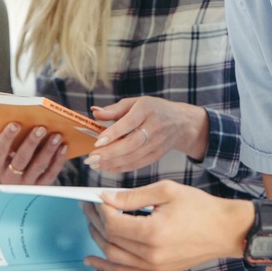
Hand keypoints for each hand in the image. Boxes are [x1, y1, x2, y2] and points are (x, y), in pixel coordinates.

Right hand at [0, 123, 65, 184]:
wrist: (15, 185)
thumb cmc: (10, 160)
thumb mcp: (5, 153)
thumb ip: (11, 140)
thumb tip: (27, 120)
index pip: (0, 150)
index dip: (7, 137)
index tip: (15, 124)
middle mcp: (9, 178)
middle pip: (20, 159)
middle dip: (31, 142)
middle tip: (41, 128)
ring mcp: (26, 185)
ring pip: (38, 166)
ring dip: (48, 149)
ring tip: (56, 135)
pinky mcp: (40, 187)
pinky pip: (51, 173)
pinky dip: (58, 159)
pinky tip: (63, 147)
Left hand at [82, 180, 251, 270]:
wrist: (225, 229)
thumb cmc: (200, 209)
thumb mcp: (165, 191)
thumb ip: (132, 196)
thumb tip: (106, 198)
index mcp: (154, 232)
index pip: (113, 223)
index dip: (100, 210)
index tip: (97, 198)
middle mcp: (152, 255)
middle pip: (110, 240)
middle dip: (95, 221)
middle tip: (89, 207)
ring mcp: (155, 268)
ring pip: (114, 259)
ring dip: (98, 241)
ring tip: (91, 224)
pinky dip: (107, 267)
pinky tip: (95, 258)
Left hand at [86, 96, 207, 172]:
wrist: (180, 122)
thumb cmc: (153, 110)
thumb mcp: (135, 103)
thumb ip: (114, 109)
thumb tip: (94, 112)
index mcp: (146, 109)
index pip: (128, 123)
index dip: (113, 134)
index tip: (97, 142)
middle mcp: (154, 127)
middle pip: (131, 144)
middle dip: (109, 153)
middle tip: (91, 158)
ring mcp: (157, 143)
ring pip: (133, 157)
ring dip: (112, 163)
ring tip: (95, 164)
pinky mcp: (157, 155)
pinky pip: (137, 164)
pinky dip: (121, 168)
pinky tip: (108, 167)